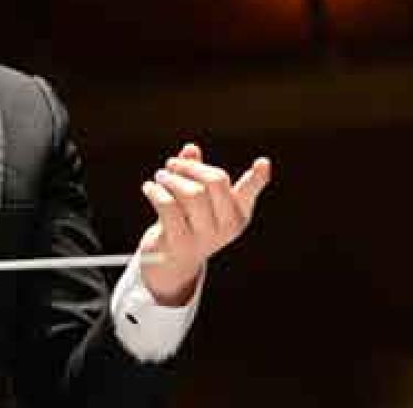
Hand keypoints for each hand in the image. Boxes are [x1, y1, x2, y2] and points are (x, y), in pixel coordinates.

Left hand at [137, 143, 270, 305]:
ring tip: (160, 176)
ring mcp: (204, 236)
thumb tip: (191, 148)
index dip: (257, 178)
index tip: (262, 163)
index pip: (248, 192)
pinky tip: (149, 188)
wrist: (171, 263)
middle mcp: (226, 226)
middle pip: (214, 181)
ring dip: (170, 178)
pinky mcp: (180, 242)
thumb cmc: (187, 222)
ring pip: (191, 192)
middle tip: (171, 164)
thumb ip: (195, 172)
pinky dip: (155, 191)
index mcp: (237, 214)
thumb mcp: (195, 198)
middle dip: (189, 166)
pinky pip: (168, 206)